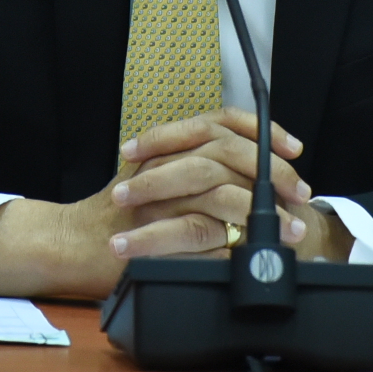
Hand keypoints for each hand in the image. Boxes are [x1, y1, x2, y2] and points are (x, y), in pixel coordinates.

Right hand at [0, 110, 340, 298]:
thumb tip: (256, 181)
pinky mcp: (149, 228)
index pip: (223, 121)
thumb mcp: (161, 183)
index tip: (295, 149)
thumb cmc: (118, 217)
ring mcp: (155, 193)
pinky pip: (197, 231)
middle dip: (272, 174)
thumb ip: (200, 175)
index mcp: (170, 144)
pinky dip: (229, 242)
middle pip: (228, 152)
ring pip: (218, 192)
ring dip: (259, 214)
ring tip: (288, 232)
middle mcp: (163, 160)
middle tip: (300, 195)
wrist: (72, 241)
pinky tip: (252, 251)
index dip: (263, 131)